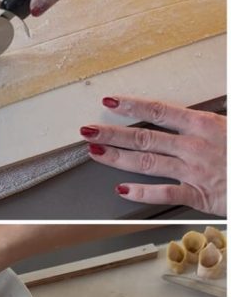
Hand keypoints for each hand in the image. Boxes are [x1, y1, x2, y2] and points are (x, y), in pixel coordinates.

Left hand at [81, 96, 225, 214]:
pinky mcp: (199, 194)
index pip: (160, 111)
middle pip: (145, 136)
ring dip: (117, 158)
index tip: (110, 102)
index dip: (132, 106)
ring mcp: (194, 171)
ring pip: (147, 162)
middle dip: (112, 134)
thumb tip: (193, 113)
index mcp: (206, 125)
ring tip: (95, 153)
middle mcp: (195, 146)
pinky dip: (141, 193)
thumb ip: (208, 120)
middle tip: (87, 130)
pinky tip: (120, 191)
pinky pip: (164, 193)